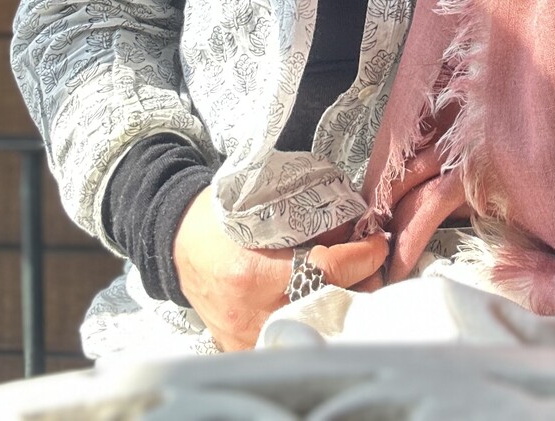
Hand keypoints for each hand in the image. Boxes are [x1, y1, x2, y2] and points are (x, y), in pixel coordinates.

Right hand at [172, 188, 388, 350]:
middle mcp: (252, 312)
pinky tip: (324, 302)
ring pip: (315, 327)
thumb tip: (356, 230)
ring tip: (353, 282)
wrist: (177, 243)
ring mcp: (245, 336)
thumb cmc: (221, 219)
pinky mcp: (241, 347)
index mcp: (255, 272)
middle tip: (372, 266)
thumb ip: (310, 222)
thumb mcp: (264, 207)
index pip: (329, 270)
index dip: (363, 255)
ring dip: (340, 305)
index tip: (378, 243)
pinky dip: (313, 321)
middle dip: (359, 285)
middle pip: (329, 306)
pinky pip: (290, 339)